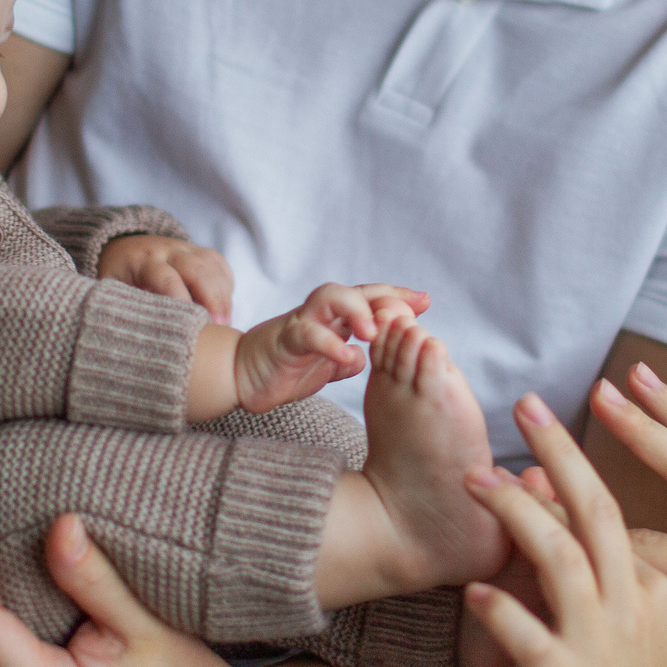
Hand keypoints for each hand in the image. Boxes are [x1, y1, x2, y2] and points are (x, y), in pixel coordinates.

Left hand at [96, 234, 235, 322]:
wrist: (122, 248)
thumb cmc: (117, 279)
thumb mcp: (111, 292)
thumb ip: (123, 308)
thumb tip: (136, 341)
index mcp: (142, 261)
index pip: (165, 278)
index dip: (181, 301)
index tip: (190, 326)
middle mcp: (167, 250)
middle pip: (197, 269)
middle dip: (212, 298)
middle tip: (219, 327)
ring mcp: (186, 248)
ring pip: (212, 266)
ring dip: (222, 296)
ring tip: (225, 324)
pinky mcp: (200, 252)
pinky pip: (219, 264)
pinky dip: (225, 286)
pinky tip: (224, 308)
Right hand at [227, 283, 428, 414]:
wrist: (240, 376)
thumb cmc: (284, 369)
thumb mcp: (325, 368)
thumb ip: (346, 360)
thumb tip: (367, 358)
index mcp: (334, 320)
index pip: (370, 299)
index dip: (397, 297)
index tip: (426, 300)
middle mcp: (320, 314)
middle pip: (357, 290)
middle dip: (385, 295)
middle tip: (410, 309)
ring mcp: (301, 322)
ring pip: (331, 297)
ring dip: (356, 309)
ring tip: (374, 332)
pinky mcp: (283, 340)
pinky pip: (308, 334)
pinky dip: (330, 344)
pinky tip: (347, 357)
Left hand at [462, 391, 666, 666]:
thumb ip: (653, 613)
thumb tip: (635, 578)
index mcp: (660, 598)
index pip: (615, 522)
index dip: (576, 480)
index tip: (547, 451)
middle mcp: (633, 607)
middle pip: (593, 510)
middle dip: (559, 448)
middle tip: (527, 403)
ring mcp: (598, 641)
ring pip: (554, 552)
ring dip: (512, 510)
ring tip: (474, 478)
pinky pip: (519, 630)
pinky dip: (494, 607)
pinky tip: (470, 590)